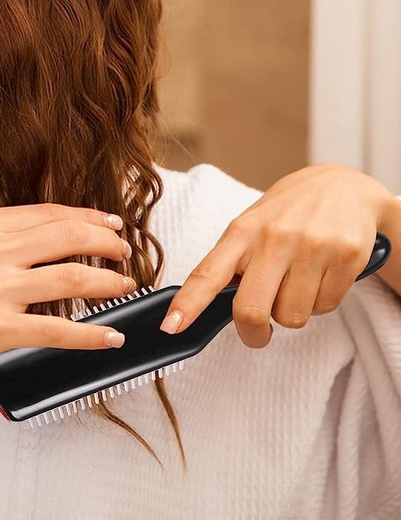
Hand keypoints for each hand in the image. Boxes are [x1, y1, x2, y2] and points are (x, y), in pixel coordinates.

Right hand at [0, 203, 135, 389]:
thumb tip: (39, 240)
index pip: (50, 214)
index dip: (88, 218)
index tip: (110, 222)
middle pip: (70, 238)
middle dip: (107, 243)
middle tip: (125, 251)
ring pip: (73, 280)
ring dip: (108, 282)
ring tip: (125, 285)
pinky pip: (58, 332)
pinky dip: (92, 335)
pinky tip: (111, 336)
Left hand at [160, 163, 395, 348]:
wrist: (343, 186)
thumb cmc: (288, 212)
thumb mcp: (252, 226)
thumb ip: (234, 262)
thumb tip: (212, 305)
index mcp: (242, 231)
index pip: (208, 273)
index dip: (188, 303)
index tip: (171, 325)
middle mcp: (274, 238)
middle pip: (251, 310)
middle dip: (253, 334)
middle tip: (258, 333)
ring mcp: (312, 247)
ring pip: (292, 317)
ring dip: (291, 312)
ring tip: (297, 284)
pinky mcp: (347, 257)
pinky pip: (325, 308)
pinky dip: (320, 303)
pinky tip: (321, 276)